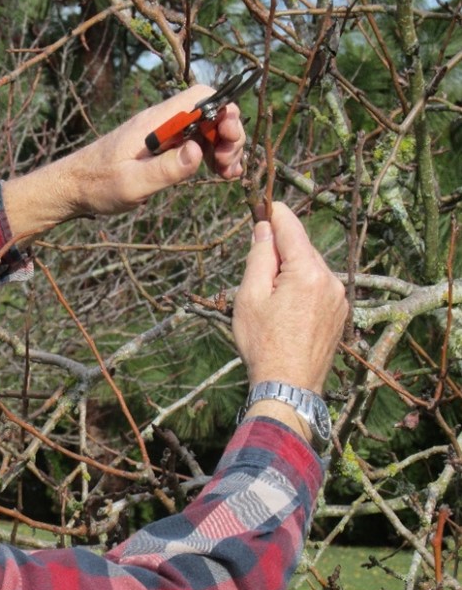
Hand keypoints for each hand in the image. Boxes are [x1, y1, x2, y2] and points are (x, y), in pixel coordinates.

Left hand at [61, 84, 245, 215]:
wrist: (71, 188)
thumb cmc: (97, 185)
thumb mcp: (131, 183)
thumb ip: (165, 169)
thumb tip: (197, 150)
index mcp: (155, 122)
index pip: (200, 96)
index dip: (223, 111)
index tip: (227, 139)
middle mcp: (161, 122)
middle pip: (210, 112)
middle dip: (229, 133)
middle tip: (229, 164)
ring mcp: (162, 135)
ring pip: (206, 129)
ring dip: (224, 147)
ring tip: (228, 174)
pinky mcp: (161, 149)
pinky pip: (195, 144)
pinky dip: (211, 155)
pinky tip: (220, 173)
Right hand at [232, 202, 346, 393]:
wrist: (288, 385)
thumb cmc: (263, 343)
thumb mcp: (250, 296)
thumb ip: (260, 256)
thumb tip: (264, 228)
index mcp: (308, 271)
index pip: (291, 227)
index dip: (275, 213)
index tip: (262, 203)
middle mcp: (330, 279)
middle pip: (302, 248)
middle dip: (280, 248)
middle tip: (254, 259)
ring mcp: (339, 298)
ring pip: (311, 269)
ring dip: (290, 270)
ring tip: (267, 296)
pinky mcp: (339, 314)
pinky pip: (319, 288)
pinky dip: (301, 287)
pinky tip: (284, 309)